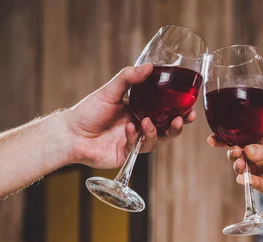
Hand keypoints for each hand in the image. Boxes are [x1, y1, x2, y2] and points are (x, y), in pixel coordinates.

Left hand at [65, 63, 195, 169]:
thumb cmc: (87, 111)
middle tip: (182, 120)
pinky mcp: (127, 154)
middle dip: (177, 126)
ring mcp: (134, 141)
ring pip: (155, 140)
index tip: (190, 108)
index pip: (164, 111)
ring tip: (147, 123)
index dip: (179, 111)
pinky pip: (138, 147)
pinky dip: (134, 137)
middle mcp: (139, 126)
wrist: (71, 134)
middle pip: (166, 129)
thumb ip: (129, 78)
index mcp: (138, 109)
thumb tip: (149, 66)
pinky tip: (127, 129)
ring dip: (155, 131)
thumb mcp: (110, 91)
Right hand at [207, 132, 262, 202]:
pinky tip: (243, 178)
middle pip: (239, 153)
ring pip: (242, 168)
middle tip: (235, 152)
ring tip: (241, 165)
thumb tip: (247, 150)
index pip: (243, 138)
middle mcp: (260, 156)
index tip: (214, 138)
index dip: (228, 138)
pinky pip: (250, 182)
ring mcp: (260, 171)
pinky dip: (245, 180)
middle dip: (232, 152)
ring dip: (238, 166)